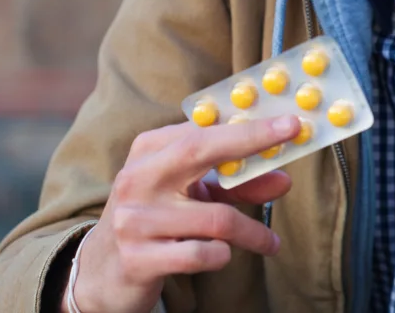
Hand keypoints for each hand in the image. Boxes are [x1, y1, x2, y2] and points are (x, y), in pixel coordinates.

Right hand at [65, 116, 300, 312]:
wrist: (102, 271)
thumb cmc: (158, 219)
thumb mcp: (193, 194)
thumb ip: (235, 183)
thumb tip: (283, 179)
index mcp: (150, 150)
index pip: (205, 130)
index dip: (250, 127)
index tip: (291, 124)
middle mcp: (137, 178)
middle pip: (201, 152)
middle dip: (252, 147)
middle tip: (292, 162)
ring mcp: (134, 219)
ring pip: (215, 218)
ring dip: (252, 232)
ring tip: (269, 243)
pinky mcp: (137, 259)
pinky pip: (201, 253)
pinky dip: (222, 255)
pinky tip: (222, 255)